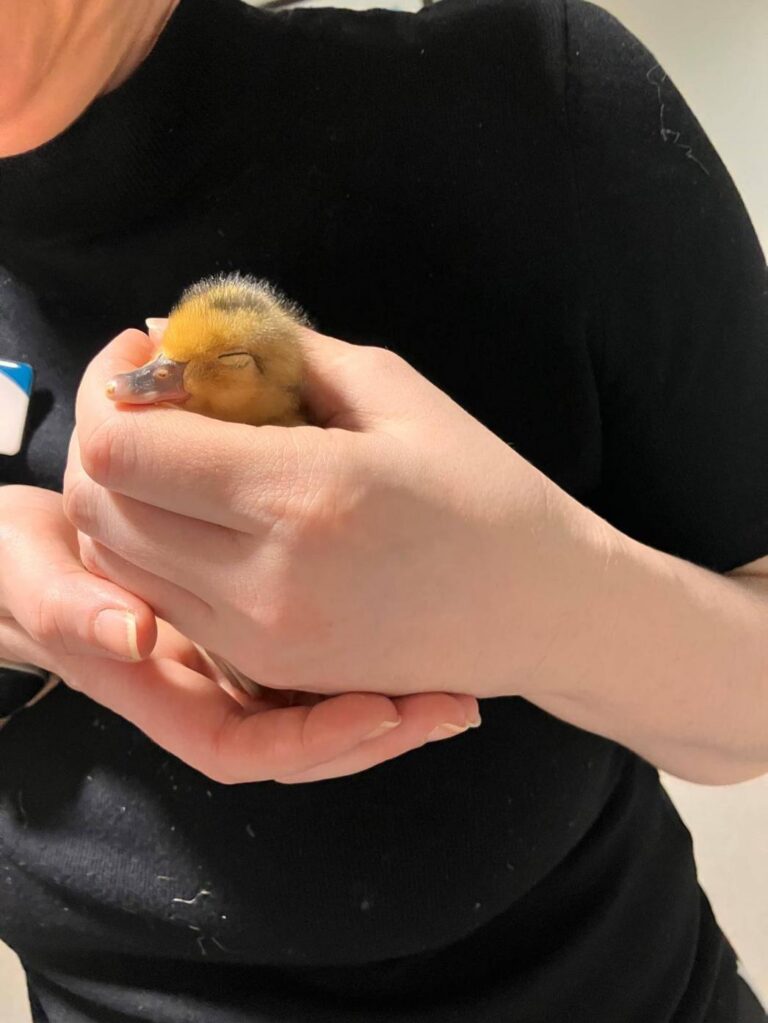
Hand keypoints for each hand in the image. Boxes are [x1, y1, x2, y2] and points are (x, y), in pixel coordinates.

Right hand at [0, 486, 478, 782]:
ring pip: (323, 712)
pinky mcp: (257, 628)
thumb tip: (135, 638)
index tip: (380, 712)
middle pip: (305, 746)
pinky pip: (322, 668)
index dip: (313, 740)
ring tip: (460, 692)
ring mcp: (237, 666)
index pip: (245, 748)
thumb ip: (70, 614)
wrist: (42, 548)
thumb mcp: (38, 585)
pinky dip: (374, 666)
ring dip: (393, 707)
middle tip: (453, 706)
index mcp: (165, 695)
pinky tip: (427, 650)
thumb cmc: (31, 570)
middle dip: (378, 735)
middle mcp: (209, 694)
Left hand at [65, 326, 609, 700]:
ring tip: (185, 461)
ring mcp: (260, 639)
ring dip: (128, 501)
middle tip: (157, 406)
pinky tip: (212, 517)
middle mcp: (263, 579)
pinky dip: (161, 553)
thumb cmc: (482, 488)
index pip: (124, 447)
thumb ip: (277, 353)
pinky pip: (167, 604)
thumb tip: (181, 334)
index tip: (150, 360)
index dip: (115, 391)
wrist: (543, 608)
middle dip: (108, 444)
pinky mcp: (269, 671)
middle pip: (102, 508)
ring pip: (121, 565)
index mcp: (300, 492)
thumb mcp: (391, 391)